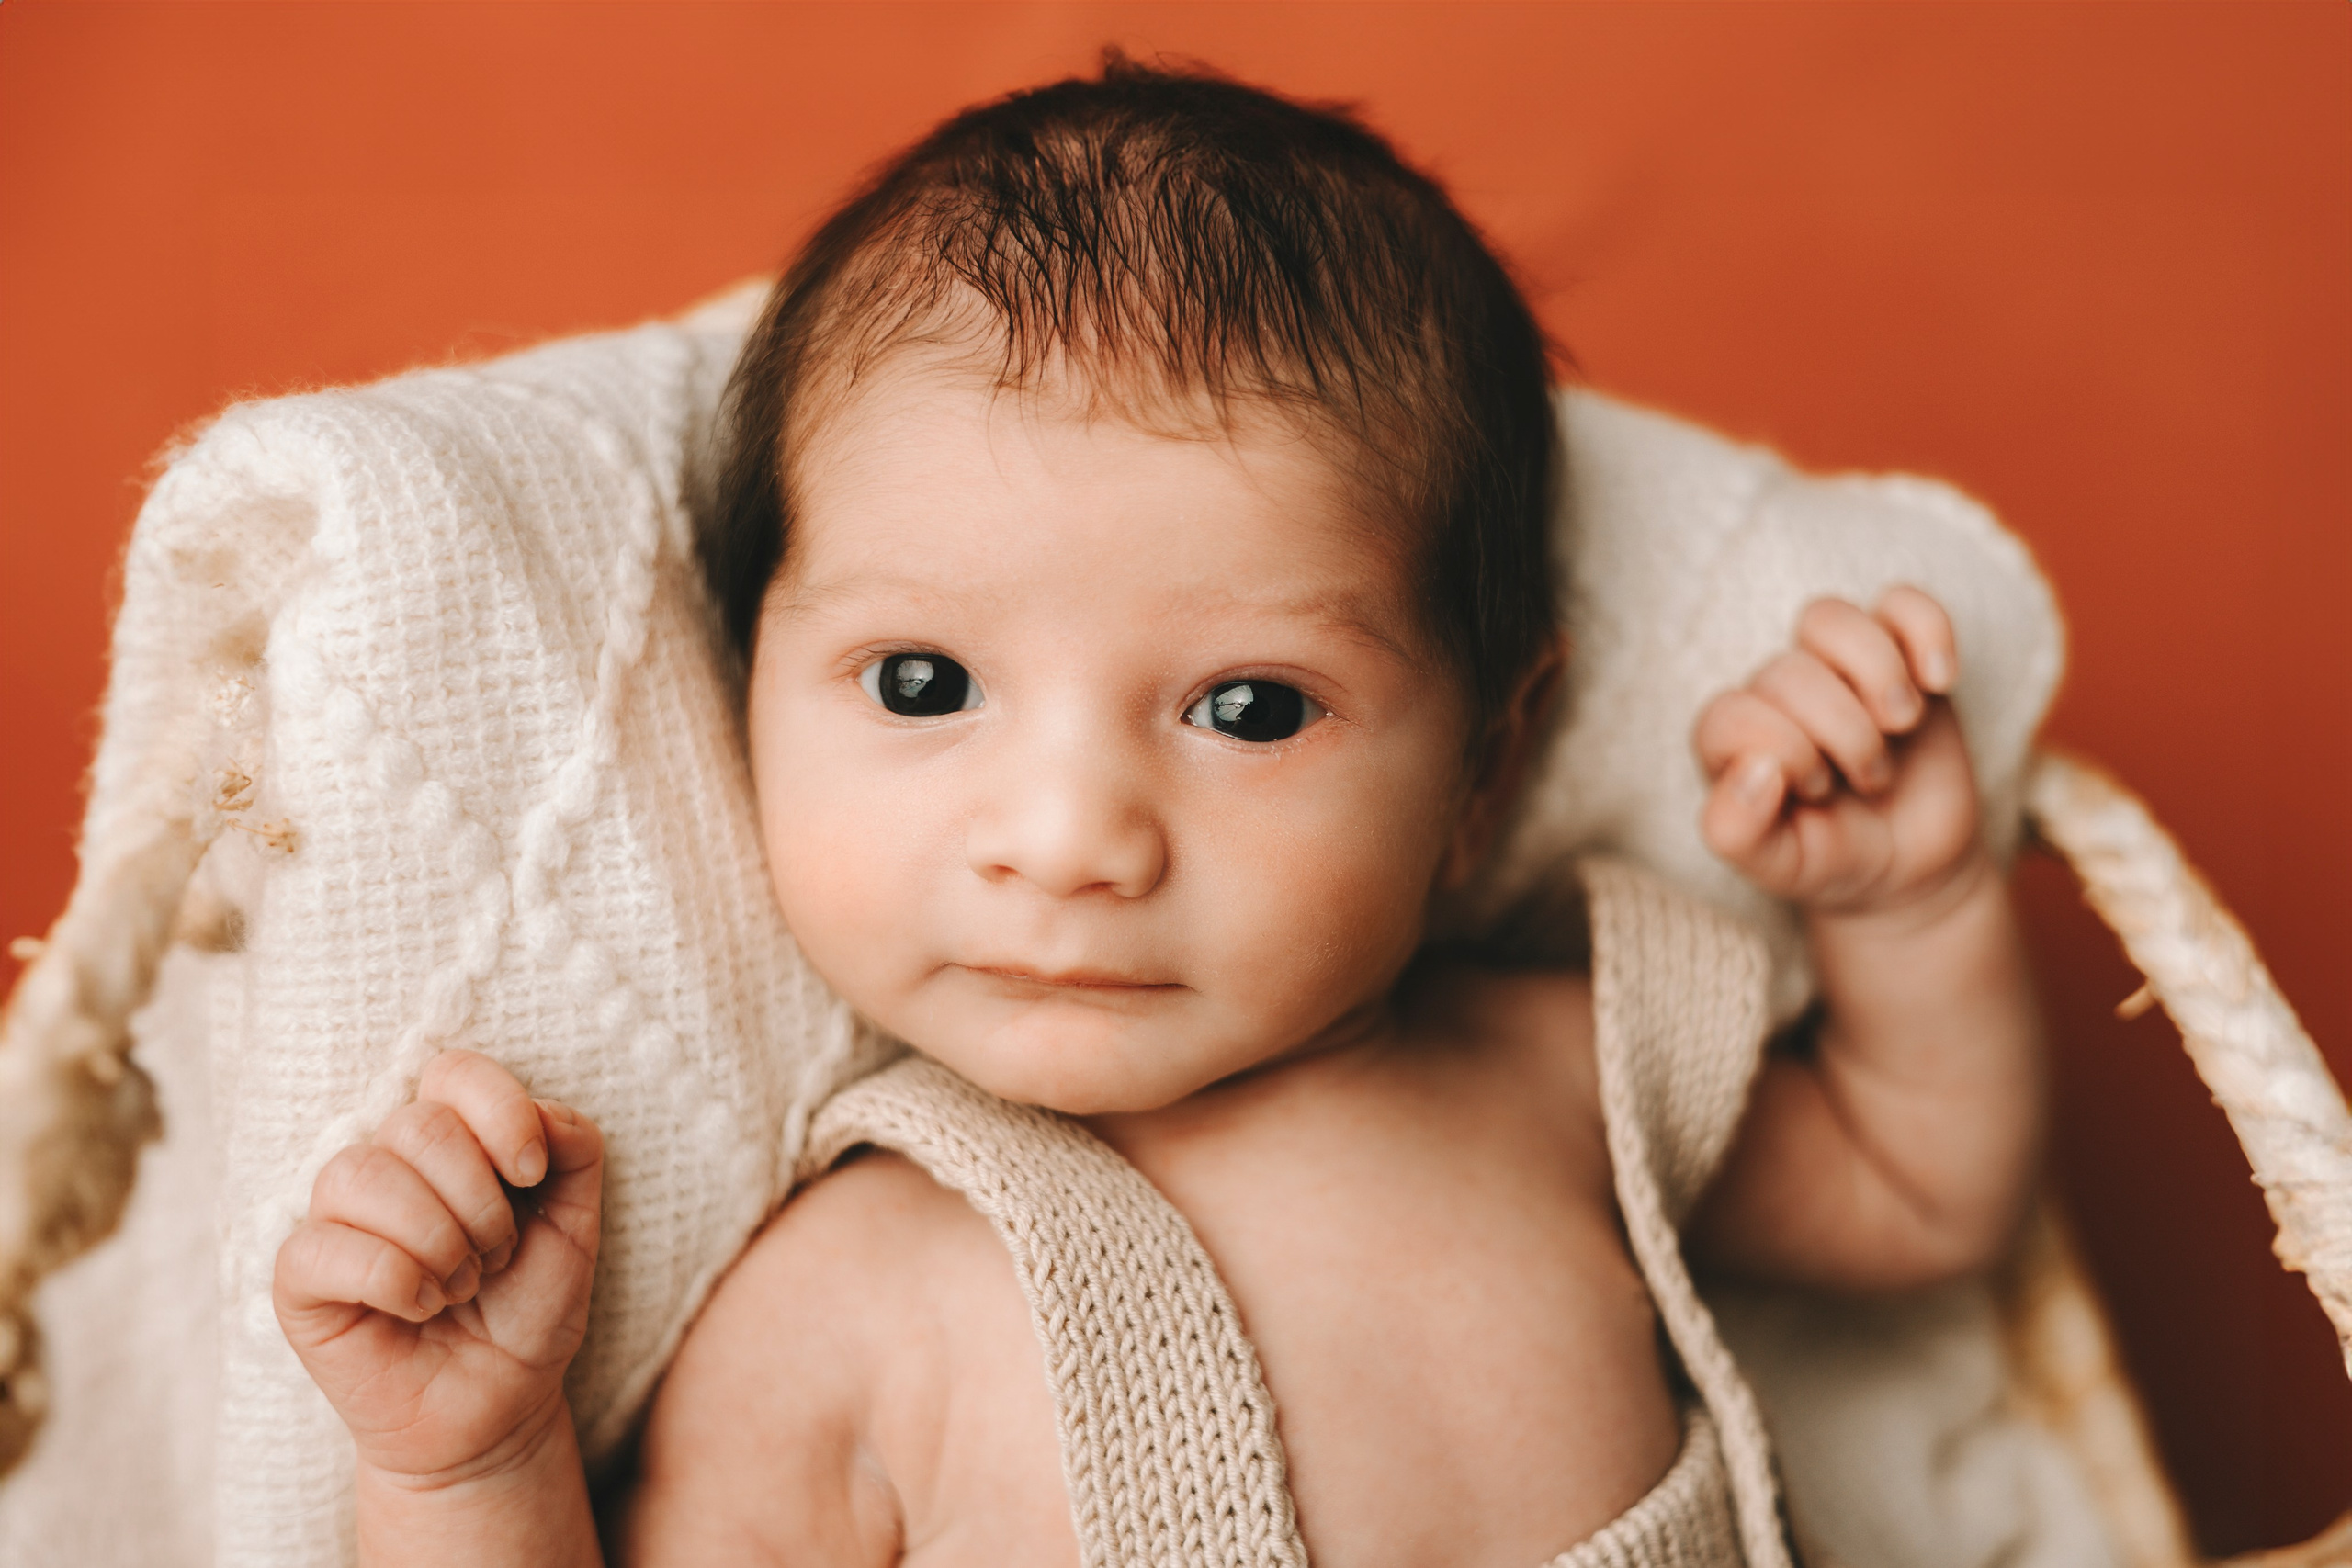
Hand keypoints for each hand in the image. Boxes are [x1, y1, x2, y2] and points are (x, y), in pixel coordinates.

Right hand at [273, 1049, 603, 1486]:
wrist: (502, 1401)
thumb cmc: (529, 1307)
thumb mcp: (576, 1222)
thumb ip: (574, 1150)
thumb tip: (540, 1114)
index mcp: (450, 1138)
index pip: (454, 1072)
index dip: (501, 1113)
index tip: (532, 1174)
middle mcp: (385, 1164)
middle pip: (417, 1125)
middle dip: (479, 1202)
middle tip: (496, 1257)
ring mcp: (334, 1219)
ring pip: (363, 1175)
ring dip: (438, 1240)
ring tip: (461, 1285)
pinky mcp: (298, 1280)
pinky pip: (323, 1247)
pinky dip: (393, 1279)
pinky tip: (420, 1307)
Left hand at [1694, 587, 1982, 914]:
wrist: (1909, 864)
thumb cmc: (1831, 858)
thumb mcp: (1778, 865)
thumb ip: (1738, 831)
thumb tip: (1756, 770)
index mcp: (1729, 739)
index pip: (1732, 713)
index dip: (1785, 751)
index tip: (1818, 793)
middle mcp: (1772, 692)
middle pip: (1789, 672)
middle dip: (1843, 733)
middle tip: (1870, 780)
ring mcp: (1833, 666)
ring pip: (1828, 618)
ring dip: (1875, 674)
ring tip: (1900, 724)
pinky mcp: (1897, 651)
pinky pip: (1902, 601)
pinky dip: (1927, 631)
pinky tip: (1940, 681)